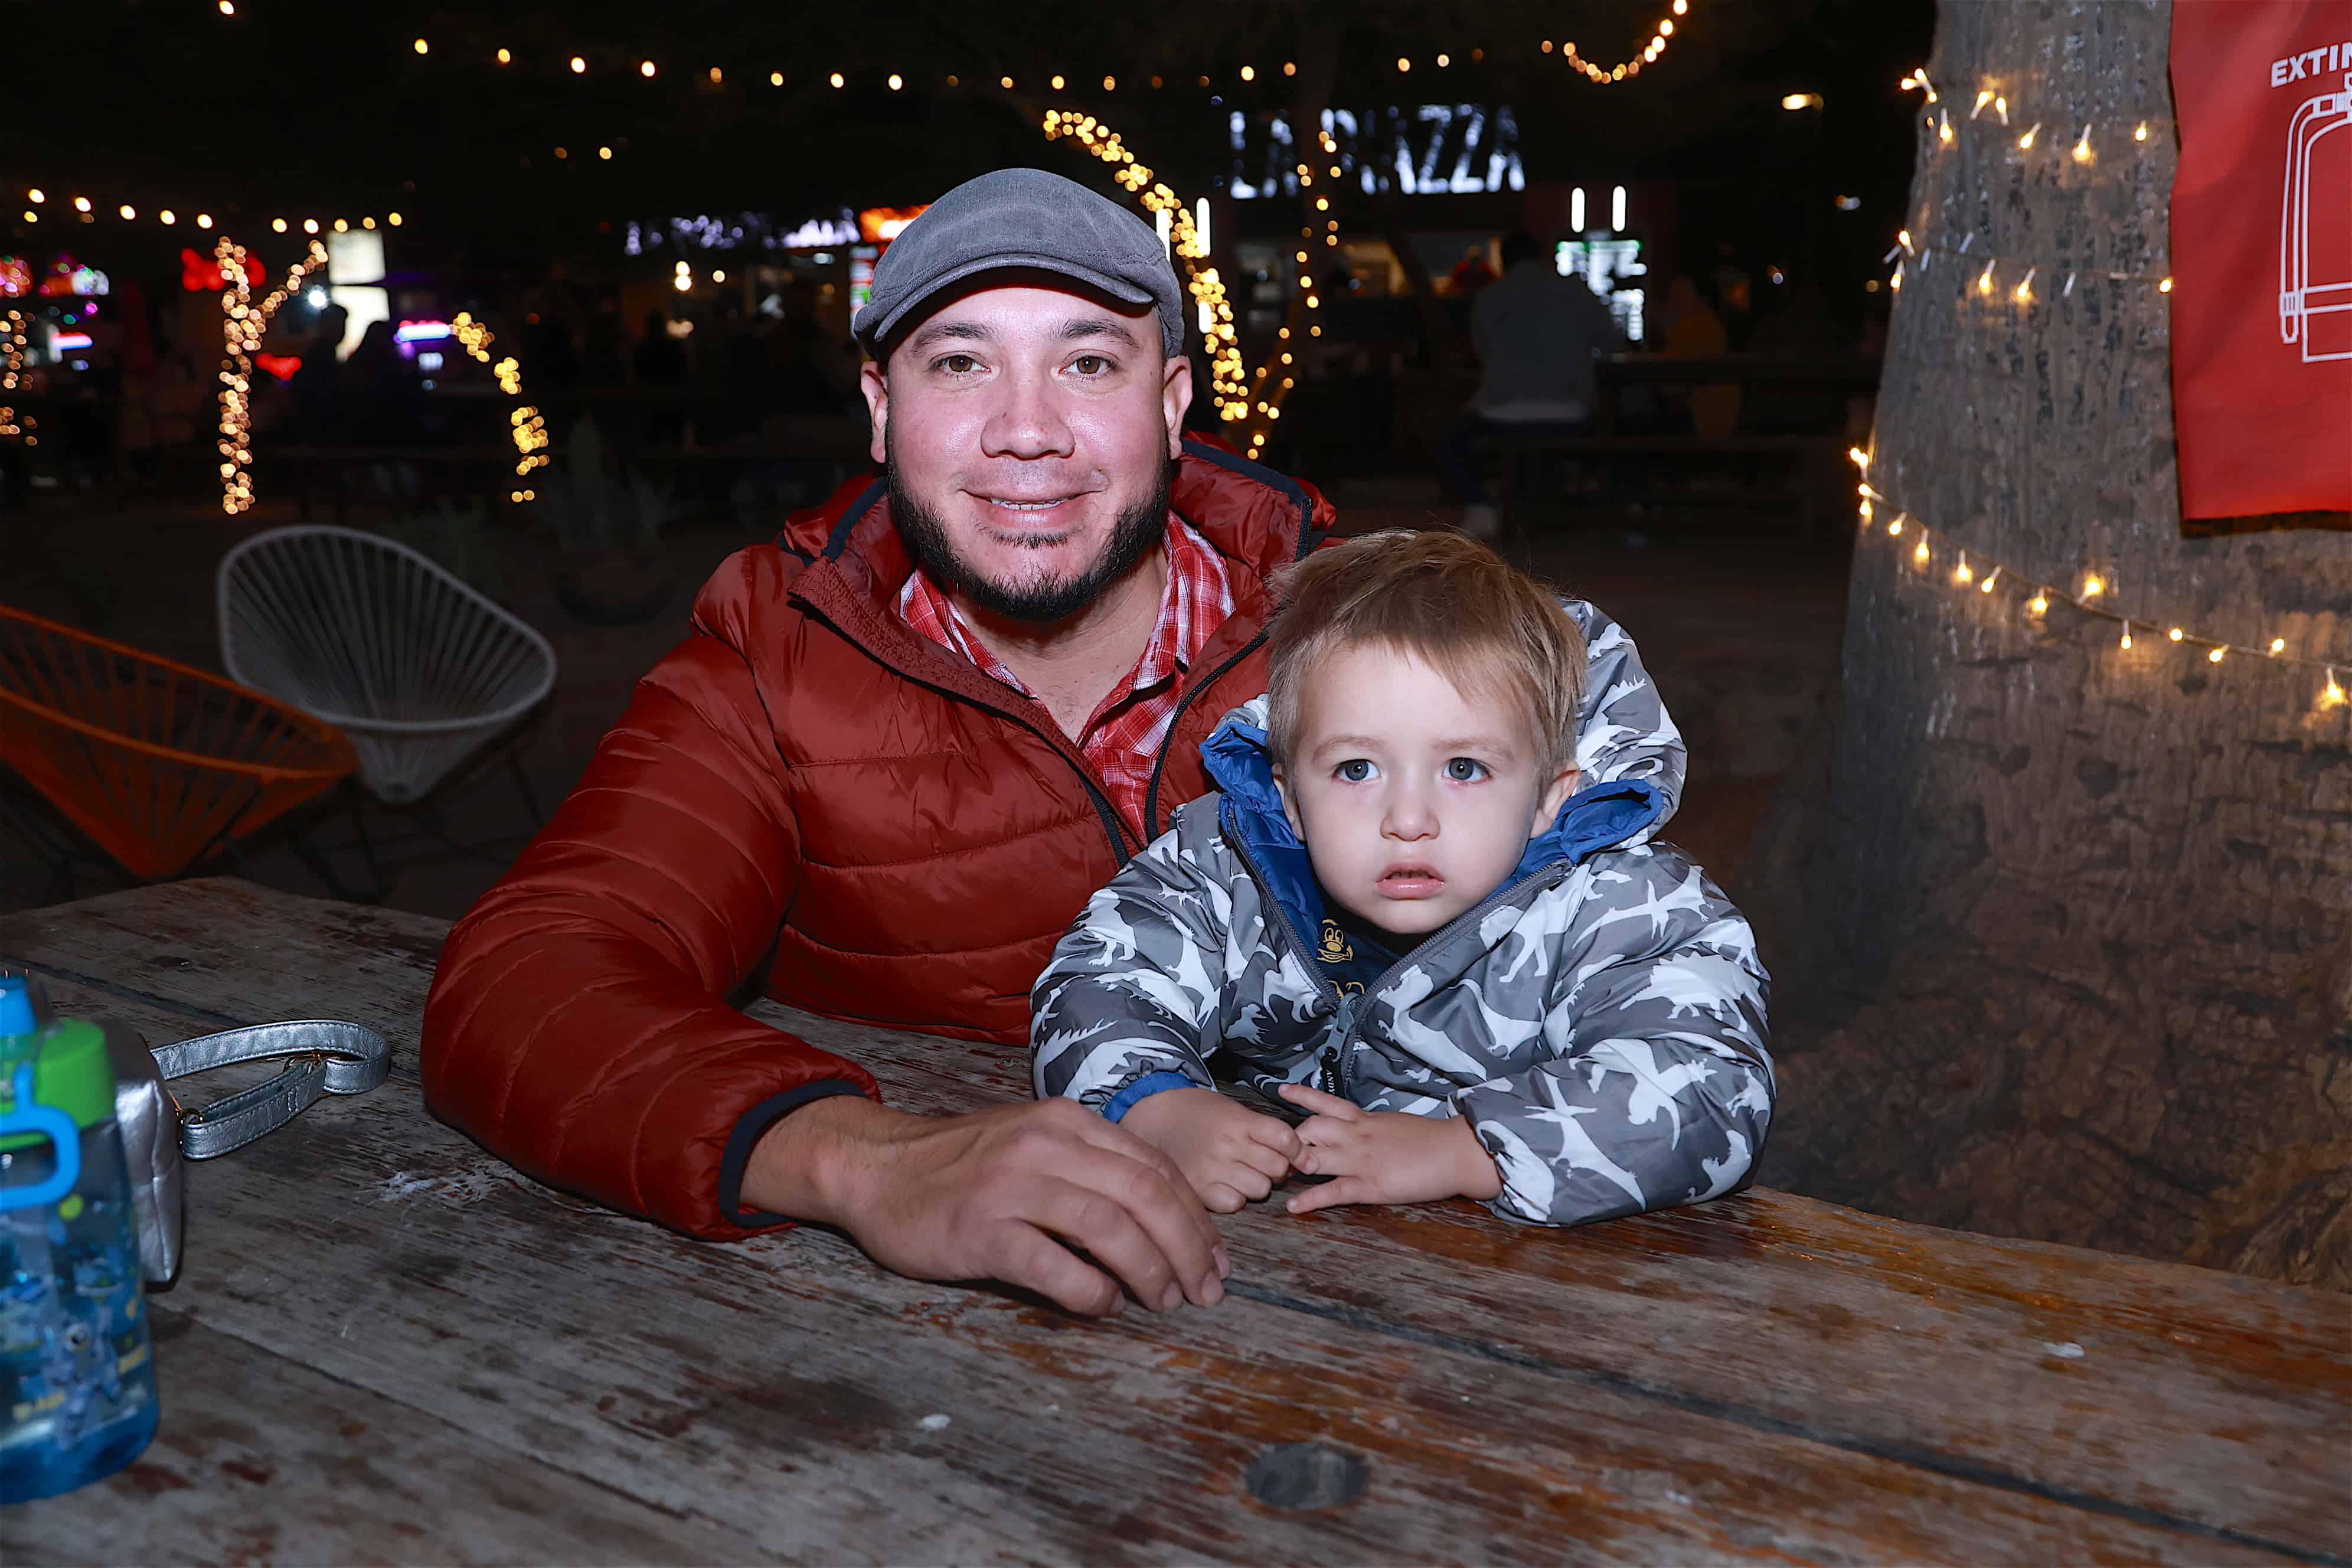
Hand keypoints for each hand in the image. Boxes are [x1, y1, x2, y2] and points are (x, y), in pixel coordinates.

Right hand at [739, 1096, 1227, 1318]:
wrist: (875, 1168)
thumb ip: (1091, 1169)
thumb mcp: (1033, 1143)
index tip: (1216, 1259)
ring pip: (1112, 1228)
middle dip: (1189, 1248)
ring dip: (1152, 1272)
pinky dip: (1092, 1293)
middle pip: (1147, 1195)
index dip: (1197, 1218)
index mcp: (1067, 1122)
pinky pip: (1056, 1267)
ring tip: (1165, 1302)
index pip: (1156, 1168)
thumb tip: (1161, 1224)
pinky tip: (1104, 1307)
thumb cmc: (961, 1165)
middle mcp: (1046, 1145)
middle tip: (1206, 1291)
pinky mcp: (983, 1229)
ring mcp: (1013, 1185)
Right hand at [1119, 1086, 1303, 1212]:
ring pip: (1260, 1189)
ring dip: (1257, 1184)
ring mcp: (1212, 1169)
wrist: (1155, 1120)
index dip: (1298, 1148)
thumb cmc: (1199, 1114)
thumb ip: (1265, 1131)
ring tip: (1241, 1172)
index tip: (1299, 1154)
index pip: (1285, 1138)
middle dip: (1276, 1167)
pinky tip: (1225, 1184)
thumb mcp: (1233, 1110)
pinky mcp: (1199, 1191)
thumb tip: (1302, 1159)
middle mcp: (1227, 1146)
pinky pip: (1235, 1203)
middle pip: (1277, 1168)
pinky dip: (1235, 1197)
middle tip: (1261, 1161)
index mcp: (1238, 1121)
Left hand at [1277, 1084, 1502, 1214]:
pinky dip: (1310, 1199)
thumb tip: (1359, 1127)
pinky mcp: (1370, 1184)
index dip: (1301, 1098)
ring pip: (1315, 1155)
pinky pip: (1333, 1191)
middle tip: (1278, 1152)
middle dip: (1290, 1139)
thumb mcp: (1395, 1125)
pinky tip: (1293, 1206)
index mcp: (1365, 1119)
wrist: (1456, 1152)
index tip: (1281, 1092)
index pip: (1326, 1102)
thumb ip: (1373, 1126)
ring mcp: (1361, 1159)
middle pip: (1310, 1128)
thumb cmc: (1431, 1140)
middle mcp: (1357, 1135)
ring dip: (1292, 1165)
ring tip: (1275, 1174)